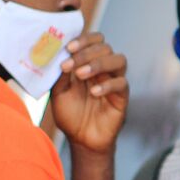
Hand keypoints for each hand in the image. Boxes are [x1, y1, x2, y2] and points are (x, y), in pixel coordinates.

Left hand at [52, 32, 127, 153]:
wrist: (81, 140)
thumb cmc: (70, 115)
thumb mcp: (58, 93)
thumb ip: (59, 75)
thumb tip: (59, 56)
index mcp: (88, 64)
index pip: (93, 40)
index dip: (83, 39)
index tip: (68, 47)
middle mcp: (103, 70)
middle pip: (105, 47)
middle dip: (86, 52)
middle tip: (70, 63)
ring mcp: (114, 82)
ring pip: (119, 60)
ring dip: (98, 63)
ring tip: (81, 74)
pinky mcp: (122, 97)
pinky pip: (121, 83)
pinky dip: (107, 85)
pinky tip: (93, 92)